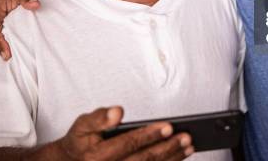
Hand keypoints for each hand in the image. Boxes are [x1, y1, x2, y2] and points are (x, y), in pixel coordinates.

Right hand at [56, 106, 193, 160]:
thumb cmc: (79, 143)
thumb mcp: (82, 125)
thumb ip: (99, 117)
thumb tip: (118, 112)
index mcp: (97, 157)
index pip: (129, 144)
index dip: (149, 135)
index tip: (169, 127)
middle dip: (167, 148)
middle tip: (186, 137)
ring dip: (171, 159)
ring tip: (188, 146)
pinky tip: (178, 158)